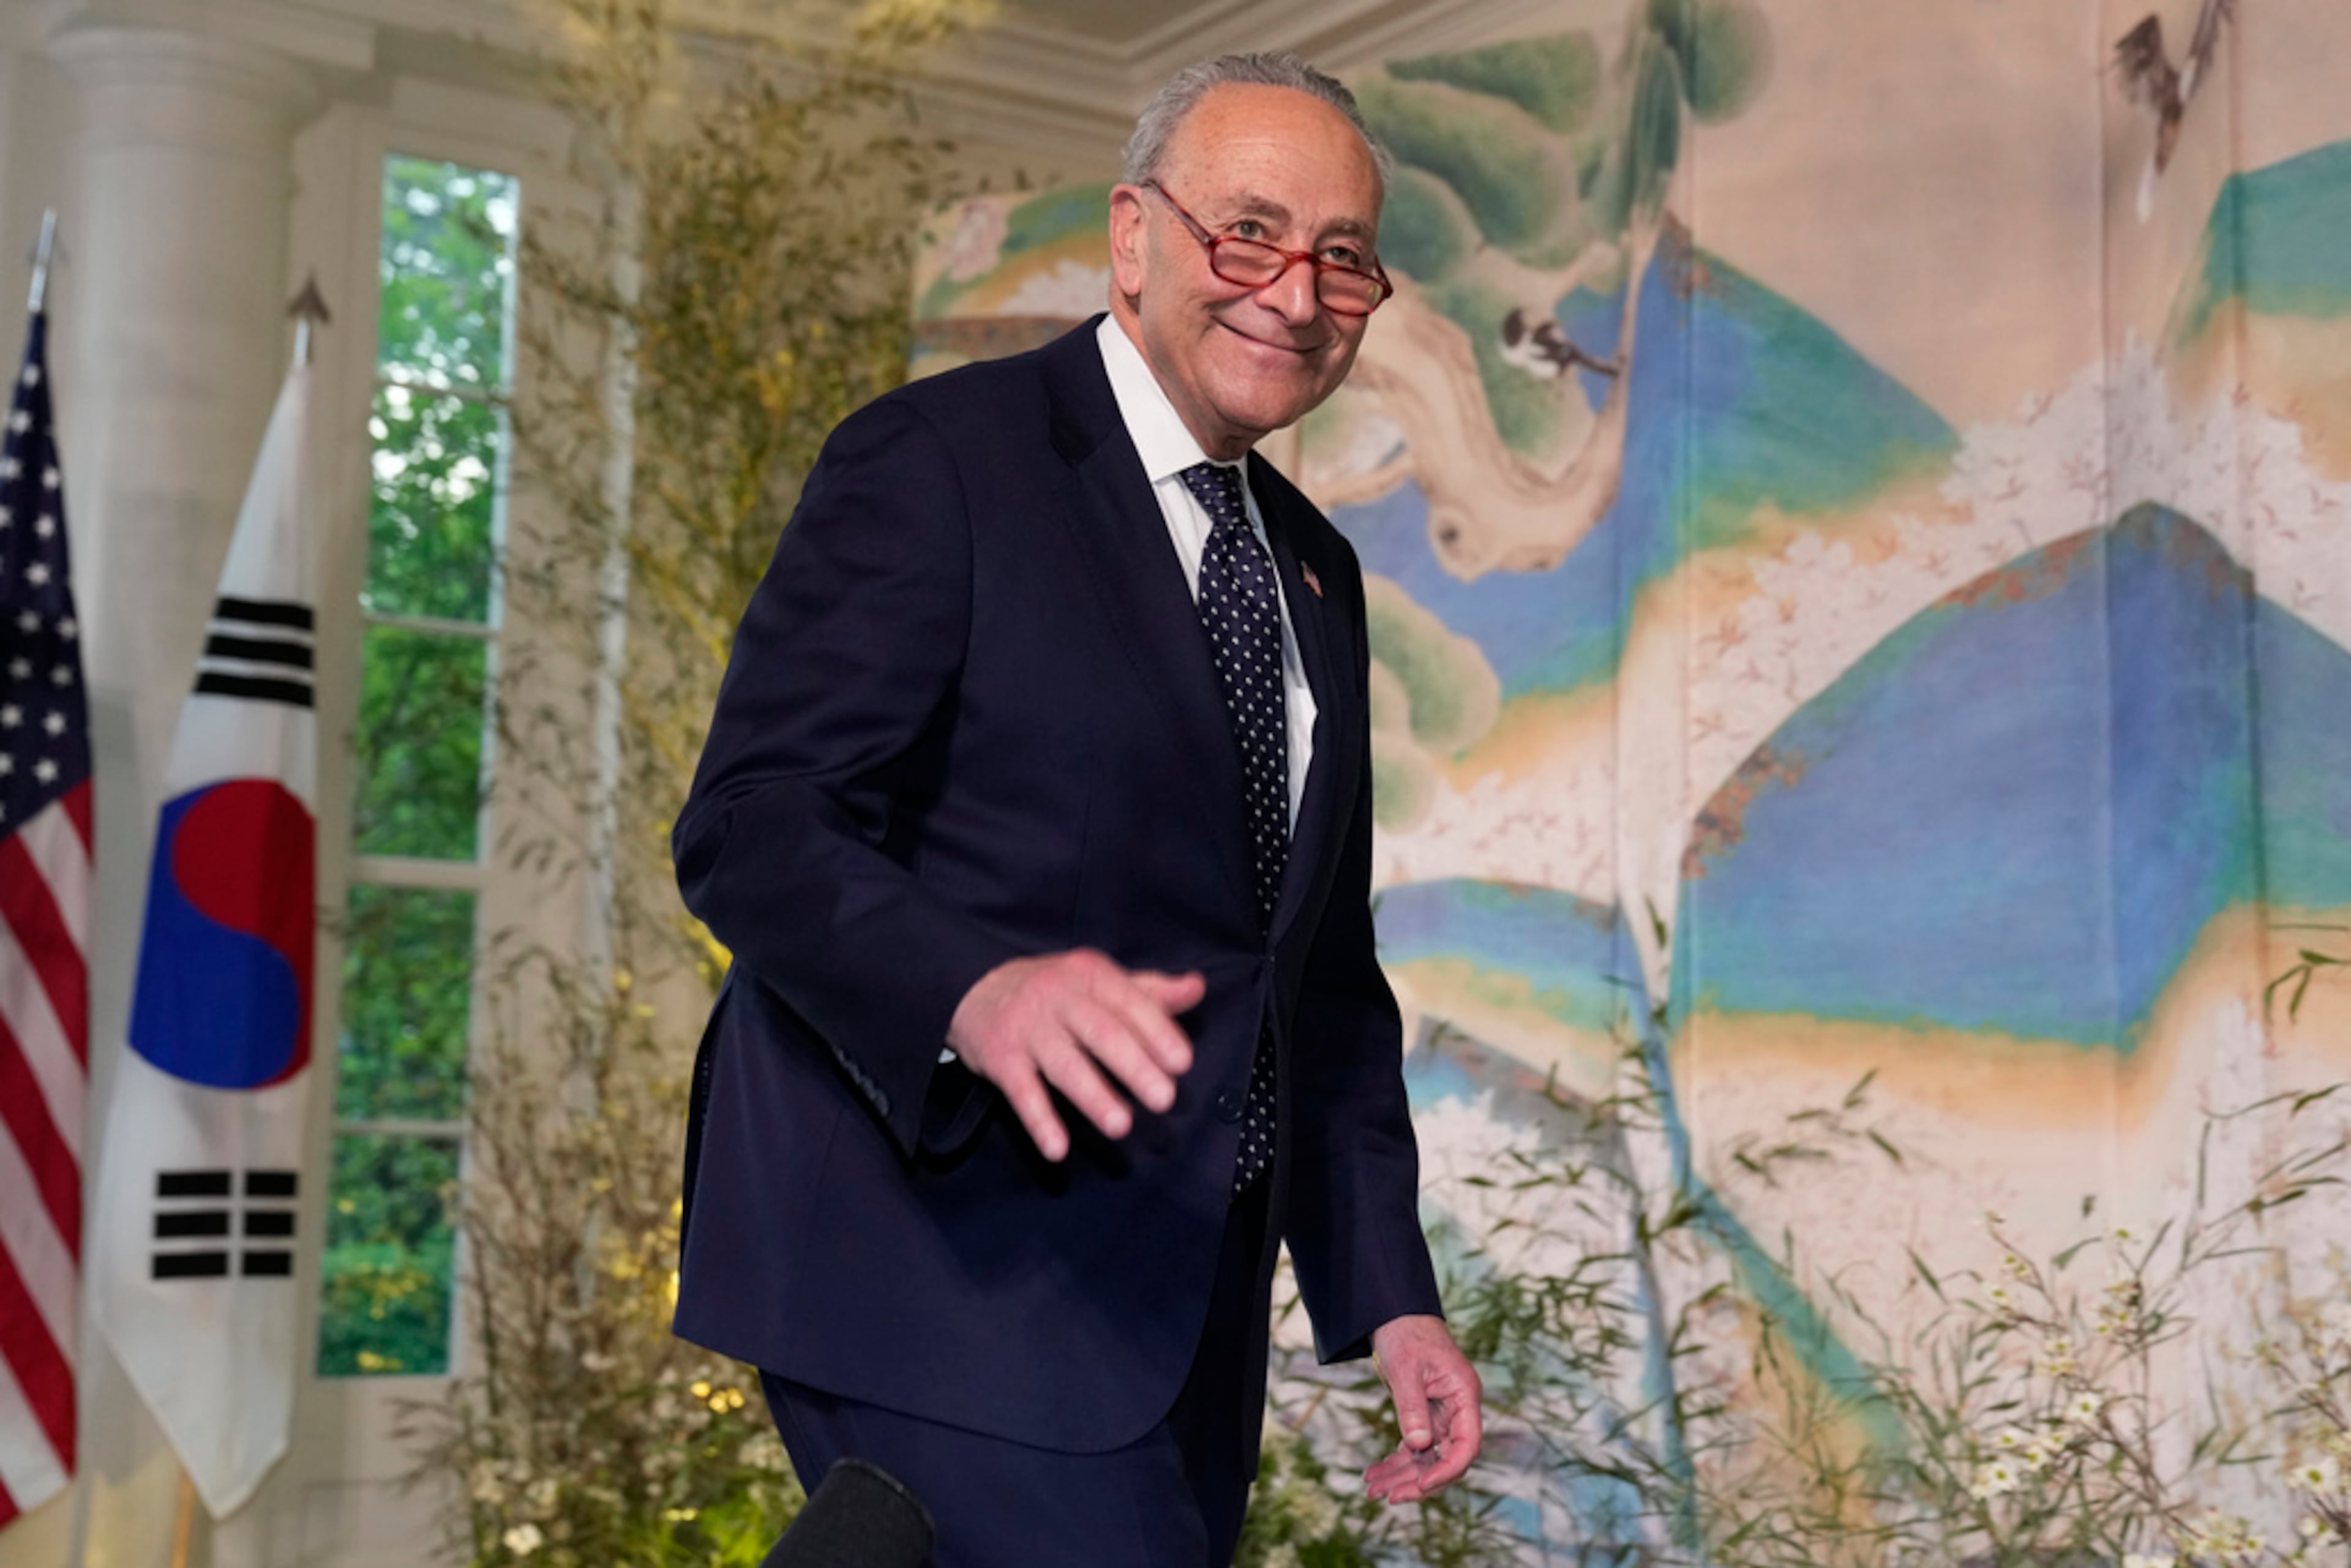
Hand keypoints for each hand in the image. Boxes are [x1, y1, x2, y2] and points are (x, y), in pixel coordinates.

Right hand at [946, 950, 1203, 1160]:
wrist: (975, 986)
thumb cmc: (1054, 990)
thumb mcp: (1098, 980)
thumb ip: (1149, 991)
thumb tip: (1196, 989)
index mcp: (1090, 975)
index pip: (1129, 1003)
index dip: (1157, 1032)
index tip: (1183, 1062)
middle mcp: (1058, 997)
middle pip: (1101, 1033)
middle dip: (1134, 1066)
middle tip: (1165, 1099)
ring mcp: (1027, 1028)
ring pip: (1064, 1065)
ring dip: (1093, 1097)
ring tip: (1121, 1126)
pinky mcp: (1000, 1058)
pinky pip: (1021, 1092)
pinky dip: (1039, 1121)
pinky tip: (1058, 1148)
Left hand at [1364, 1315, 1482, 1504]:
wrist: (1394, 1315)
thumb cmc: (1405, 1334)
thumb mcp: (1406, 1369)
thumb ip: (1412, 1407)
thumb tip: (1417, 1446)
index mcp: (1464, 1396)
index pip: (1467, 1445)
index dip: (1447, 1470)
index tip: (1421, 1486)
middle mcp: (1457, 1410)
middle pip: (1445, 1458)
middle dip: (1418, 1481)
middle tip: (1387, 1497)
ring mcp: (1441, 1416)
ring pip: (1426, 1458)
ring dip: (1401, 1476)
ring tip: (1371, 1490)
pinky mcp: (1423, 1417)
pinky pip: (1413, 1449)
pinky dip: (1394, 1462)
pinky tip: (1372, 1474)